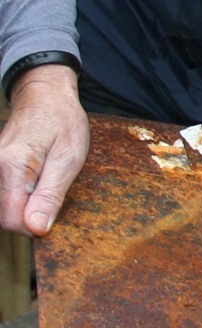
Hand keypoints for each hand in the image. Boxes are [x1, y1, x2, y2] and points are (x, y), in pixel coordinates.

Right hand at [0, 64, 89, 236]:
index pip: (12, 220)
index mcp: (12, 166)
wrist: (45, 97)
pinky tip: (34, 185)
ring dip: (24, 206)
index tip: (54, 216)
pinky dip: (18, 198)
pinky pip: (2, 196)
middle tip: (53, 193)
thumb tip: (35, 229)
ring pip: (2, 208)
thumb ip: (50, 195)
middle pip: (5, 216)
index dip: (36, 227)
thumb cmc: (62, 123)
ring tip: (45, 184)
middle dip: (31, 216)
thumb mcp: (69, 159)